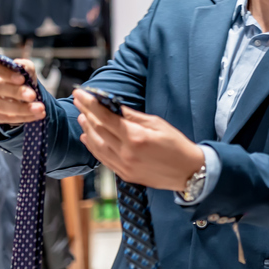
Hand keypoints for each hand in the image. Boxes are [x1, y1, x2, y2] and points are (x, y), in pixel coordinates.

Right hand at [0, 55, 44, 123]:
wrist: (18, 94)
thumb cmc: (19, 77)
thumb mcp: (25, 69)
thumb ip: (25, 66)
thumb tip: (21, 67)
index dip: (4, 73)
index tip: (22, 79)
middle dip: (16, 92)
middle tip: (33, 96)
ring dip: (21, 108)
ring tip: (39, 109)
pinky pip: (1, 117)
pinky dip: (20, 117)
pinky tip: (34, 115)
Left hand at [73, 89, 204, 191]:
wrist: (189, 172)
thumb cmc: (177, 145)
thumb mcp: (158, 124)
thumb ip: (133, 116)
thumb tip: (114, 107)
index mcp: (135, 137)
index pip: (105, 117)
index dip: (90, 104)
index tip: (80, 93)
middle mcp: (126, 153)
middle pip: (98, 130)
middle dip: (86, 114)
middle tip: (79, 102)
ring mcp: (124, 166)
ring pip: (97, 146)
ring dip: (88, 130)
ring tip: (82, 118)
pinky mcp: (125, 174)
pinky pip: (103, 159)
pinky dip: (93, 147)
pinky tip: (89, 138)